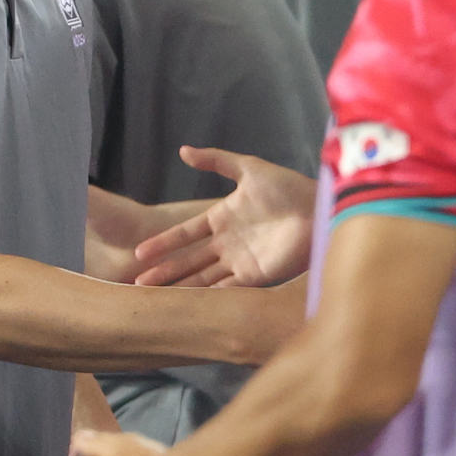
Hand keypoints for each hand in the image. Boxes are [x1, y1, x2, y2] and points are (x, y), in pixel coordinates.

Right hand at [133, 147, 316, 286]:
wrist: (318, 209)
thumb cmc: (287, 186)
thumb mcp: (248, 167)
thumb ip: (216, 160)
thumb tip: (182, 150)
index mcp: (222, 217)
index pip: (185, 233)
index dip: (163, 243)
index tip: (140, 252)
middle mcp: (227, 241)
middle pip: (188, 259)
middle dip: (164, 270)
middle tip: (137, 282)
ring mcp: (240, 260)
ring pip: (202, 276)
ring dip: (180, 286)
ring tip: (156, 295)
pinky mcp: (256, 275)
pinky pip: (226, 288)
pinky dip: (208, 296)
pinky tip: (189, 305)